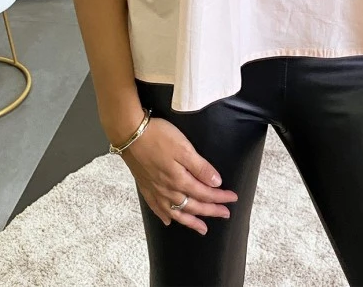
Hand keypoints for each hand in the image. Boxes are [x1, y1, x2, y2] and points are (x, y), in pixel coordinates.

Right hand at [120, 116, 238, 234]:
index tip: (233, 198)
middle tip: (225, 214)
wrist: (129, 134)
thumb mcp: (184, 147)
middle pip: (194, 205)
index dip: (220, 197)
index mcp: (180, 180)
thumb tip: (216, 183)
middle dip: (211, 210)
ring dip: (191, 221)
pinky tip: (168, 221)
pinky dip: (165, 216)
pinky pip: (157, 208)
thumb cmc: (158, 136)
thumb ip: (200, 167)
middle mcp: (168, 190)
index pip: (205, 193)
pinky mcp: (145, 187)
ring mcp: (155, 190)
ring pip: (176, 212)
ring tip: (202, 229)